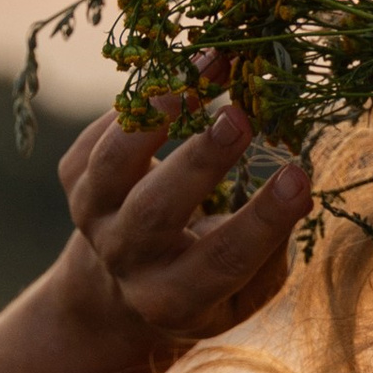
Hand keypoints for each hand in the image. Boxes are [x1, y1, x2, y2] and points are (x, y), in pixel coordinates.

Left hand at [48, 96, 312, 365]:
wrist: (123, 287)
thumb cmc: (207, 283)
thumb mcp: (245, 290)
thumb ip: (270, 251)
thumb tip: (299, 194)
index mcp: (175, 298)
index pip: (224, 259)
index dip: (264, 218)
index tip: (299, 175)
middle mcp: (126, 261)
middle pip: (156, 210)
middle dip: (201, 160)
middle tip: (241, 116)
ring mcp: (91, 218)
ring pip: (111, 165)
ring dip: (154, 115)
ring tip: (198, 74)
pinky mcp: (72, 181)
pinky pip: (95, 138)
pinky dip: (132, 105)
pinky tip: (177, 79)